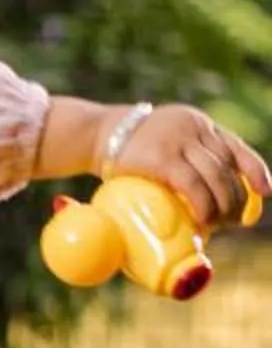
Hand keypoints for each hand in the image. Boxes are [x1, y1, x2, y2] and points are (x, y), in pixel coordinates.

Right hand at [106, 105, 270, 232]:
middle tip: (234, 221)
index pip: (236, 147)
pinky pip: (192, 185)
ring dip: (223, 205)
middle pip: (227, 167)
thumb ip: (185, 159)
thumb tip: (208, 202)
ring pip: (215, 177)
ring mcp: (177, 141)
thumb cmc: (129, 151)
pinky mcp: (161, 159)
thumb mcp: (164, 145)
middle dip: (237, 198)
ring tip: (218, 224)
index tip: (266, 192)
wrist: (92, 135)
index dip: (255, 171)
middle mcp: (192, 128)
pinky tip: (204, 219)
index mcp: (198, 123)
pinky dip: (203, 205)